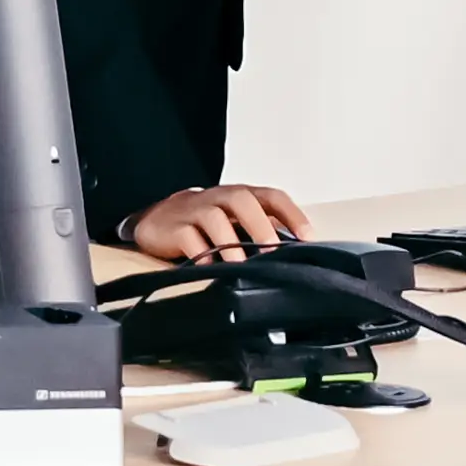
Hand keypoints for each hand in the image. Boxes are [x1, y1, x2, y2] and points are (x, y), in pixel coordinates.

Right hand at [124, 182, 314, 262]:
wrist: (157, 220)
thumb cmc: (205, 224)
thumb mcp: (235, 223)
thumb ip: (260, 234)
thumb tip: (292, 258)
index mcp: (240, 196)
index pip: (272, 197)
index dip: (292, 214)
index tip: (308, 238)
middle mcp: (219, 198)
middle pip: (242, 201)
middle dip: (260, 227)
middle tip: (272, 252)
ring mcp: (195, 211)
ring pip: (214, 217)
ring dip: (230, 243)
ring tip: (240, 265)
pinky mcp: (173, 228)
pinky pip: (187, 238)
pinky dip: (200, 254)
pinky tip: (210, 270)